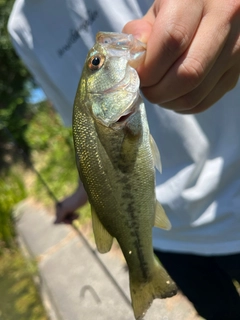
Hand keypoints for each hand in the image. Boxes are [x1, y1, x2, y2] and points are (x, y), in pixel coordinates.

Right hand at [54, 182, 87, 223]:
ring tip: (77, 215)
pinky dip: (75, 216)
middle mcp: (61, 208)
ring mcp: (66, 208)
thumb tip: (53, 223)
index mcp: (58, 207)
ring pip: (68, 218)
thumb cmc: (74, 201)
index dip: (64, 221)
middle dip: (69, 219)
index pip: (58, 218)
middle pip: (63, 219)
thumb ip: (60, 216)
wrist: (83, 196)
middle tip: (74, 219)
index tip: (70, 221)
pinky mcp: (72, 209)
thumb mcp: (66, 209)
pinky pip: (71, 216)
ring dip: (73, 218)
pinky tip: (78, 214)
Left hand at [123, 0, 239, 113]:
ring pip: (196, 94)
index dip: (148, 67)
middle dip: (157, 90)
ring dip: (168, 101)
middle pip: (188, 74)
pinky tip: (173, 95)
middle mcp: (225, 20)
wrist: (217, 6)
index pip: (171, 41)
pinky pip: (204, 102)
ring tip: (157, 91)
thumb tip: (137, 62)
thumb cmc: (181, 6)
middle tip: (145, 87)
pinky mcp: (236, 73)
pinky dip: (181, 106)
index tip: (137, 74)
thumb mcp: (158, 7)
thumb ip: (142, 32)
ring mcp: (235, 50)